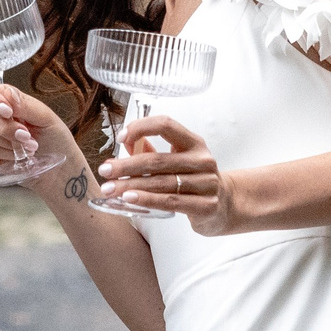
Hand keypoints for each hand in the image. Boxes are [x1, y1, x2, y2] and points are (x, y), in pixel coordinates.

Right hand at [0, 82, 74, 183]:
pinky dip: (3, 152)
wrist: (61, 170)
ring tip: (29, 147)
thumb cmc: (57, 141)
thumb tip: (5, 91)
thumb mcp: (47, 118)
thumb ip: (26, 104)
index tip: (8, 111)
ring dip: (7, 140)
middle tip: (27, 135)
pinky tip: (17, 157)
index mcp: (11, 105)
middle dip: (7, 126)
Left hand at [97, 115, 240, 233]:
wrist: (225, 204)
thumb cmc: (194, 178)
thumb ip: (152, 150)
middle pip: (158, 160)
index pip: (166, 125)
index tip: (121, 137)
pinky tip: (130, 199)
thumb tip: (126, 142)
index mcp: (193, 142)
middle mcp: (202, 160)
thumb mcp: (177, 159)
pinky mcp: (206, 206)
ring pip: (161, 183)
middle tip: (105, 170)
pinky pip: (171, 202)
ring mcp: (206, 184)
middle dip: (126, 165)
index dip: (141, 127)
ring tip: (111, 188)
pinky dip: (147, 200)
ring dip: (131, 185)